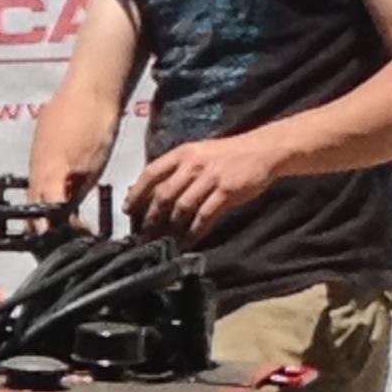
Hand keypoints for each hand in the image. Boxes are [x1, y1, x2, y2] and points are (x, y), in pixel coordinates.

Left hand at [126, 131, 283, 236]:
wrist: (263, 149)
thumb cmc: (228, 154)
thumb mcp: (198, 153)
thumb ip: (176, 170)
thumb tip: (149, 191)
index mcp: (183, 153)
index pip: (150, 173)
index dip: (136, 194)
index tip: (128, 211)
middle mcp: (194, 164)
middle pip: (163, 194)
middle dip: (150, 217)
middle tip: (144, 234)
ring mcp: (211, 177)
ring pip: (182, 207)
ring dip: (171, 228)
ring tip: (164, 241)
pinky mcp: (227, 191)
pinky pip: (205, 215)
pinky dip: (194, 231)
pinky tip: (188, 241)